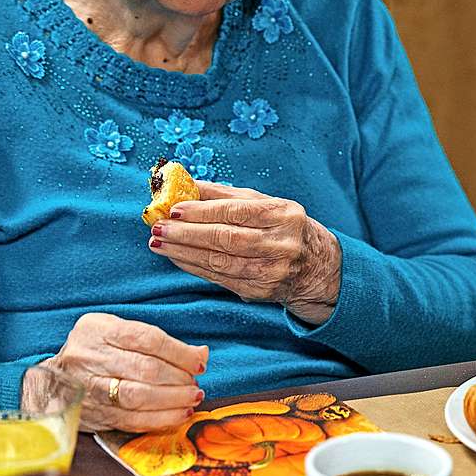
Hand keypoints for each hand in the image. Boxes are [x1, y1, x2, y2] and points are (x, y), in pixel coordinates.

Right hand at [32, 313, 206, 431]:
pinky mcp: (91, 414)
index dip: (179, 352)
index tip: (199, 362)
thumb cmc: (97, 351)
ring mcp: (87, 387)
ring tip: (192, 398)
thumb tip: (201, 354)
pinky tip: (179, 415)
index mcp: (97, 330)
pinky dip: (160, 419)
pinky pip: (131, 420)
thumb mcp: (119, 333)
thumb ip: (158, 342)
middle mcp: (88, 357)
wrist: (52, 381)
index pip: (146, 338)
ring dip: (173, 400)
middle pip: (144, 368)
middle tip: (196, 384)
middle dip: (178, 378)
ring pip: (137, 396)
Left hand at [148, 181, 341, 324]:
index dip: (202, 211)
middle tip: (159, 228)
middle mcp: (282, 244)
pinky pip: (221, 279)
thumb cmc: (283, 228)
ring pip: (221, 262)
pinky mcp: (261, 291)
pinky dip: (194, 268)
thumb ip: (224, 194)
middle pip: (227, 239)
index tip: (174, 208)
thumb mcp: (264, 204)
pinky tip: (177, 258)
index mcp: (284, 216)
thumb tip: (183, 183)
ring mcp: (272, 271)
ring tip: (159, 243)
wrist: (316, 266)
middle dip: (187, 234)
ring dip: (184, 253)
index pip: (237, 212)